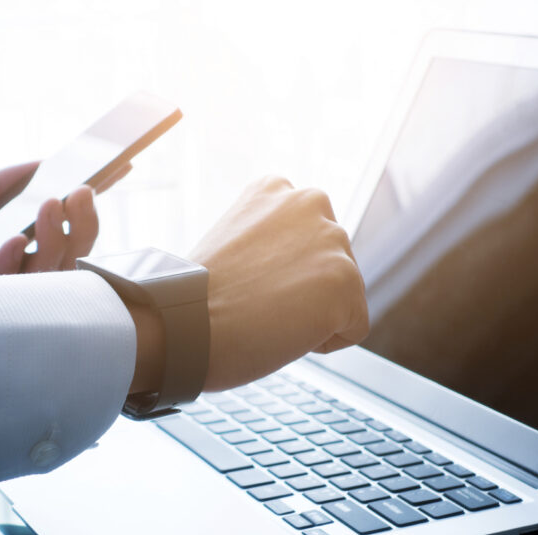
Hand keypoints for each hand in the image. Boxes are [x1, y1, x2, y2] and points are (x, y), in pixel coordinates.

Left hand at [0, 162, 129, 277]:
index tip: (112, 172)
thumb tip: (40, 163)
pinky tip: (13, 242)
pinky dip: (19, 264)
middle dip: (83, 224)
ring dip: (58, 238)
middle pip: (68, 255)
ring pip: (51, 276)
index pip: (57, 226)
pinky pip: (15, 294)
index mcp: (3, 240)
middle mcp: (7, 268)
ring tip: (55, 203)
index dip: (85, 205)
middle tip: (84, 190)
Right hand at [189, 176, 368, 389]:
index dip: (279, 270)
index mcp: (276, 188)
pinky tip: (284, 333)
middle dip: (302, 289)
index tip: (248, 281)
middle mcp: (310, 202)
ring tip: (267, 315)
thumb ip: (271, 241)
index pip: (306, 237)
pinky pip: (352, 328)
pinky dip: (323, 342)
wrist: (184, 323)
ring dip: (312, 314)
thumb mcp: (233, 241)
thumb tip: (295, 268)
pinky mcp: (346, 283)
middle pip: (329, 264)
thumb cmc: (196, 296)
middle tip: (256, 302)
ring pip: (343, 295)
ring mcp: (332, 241)